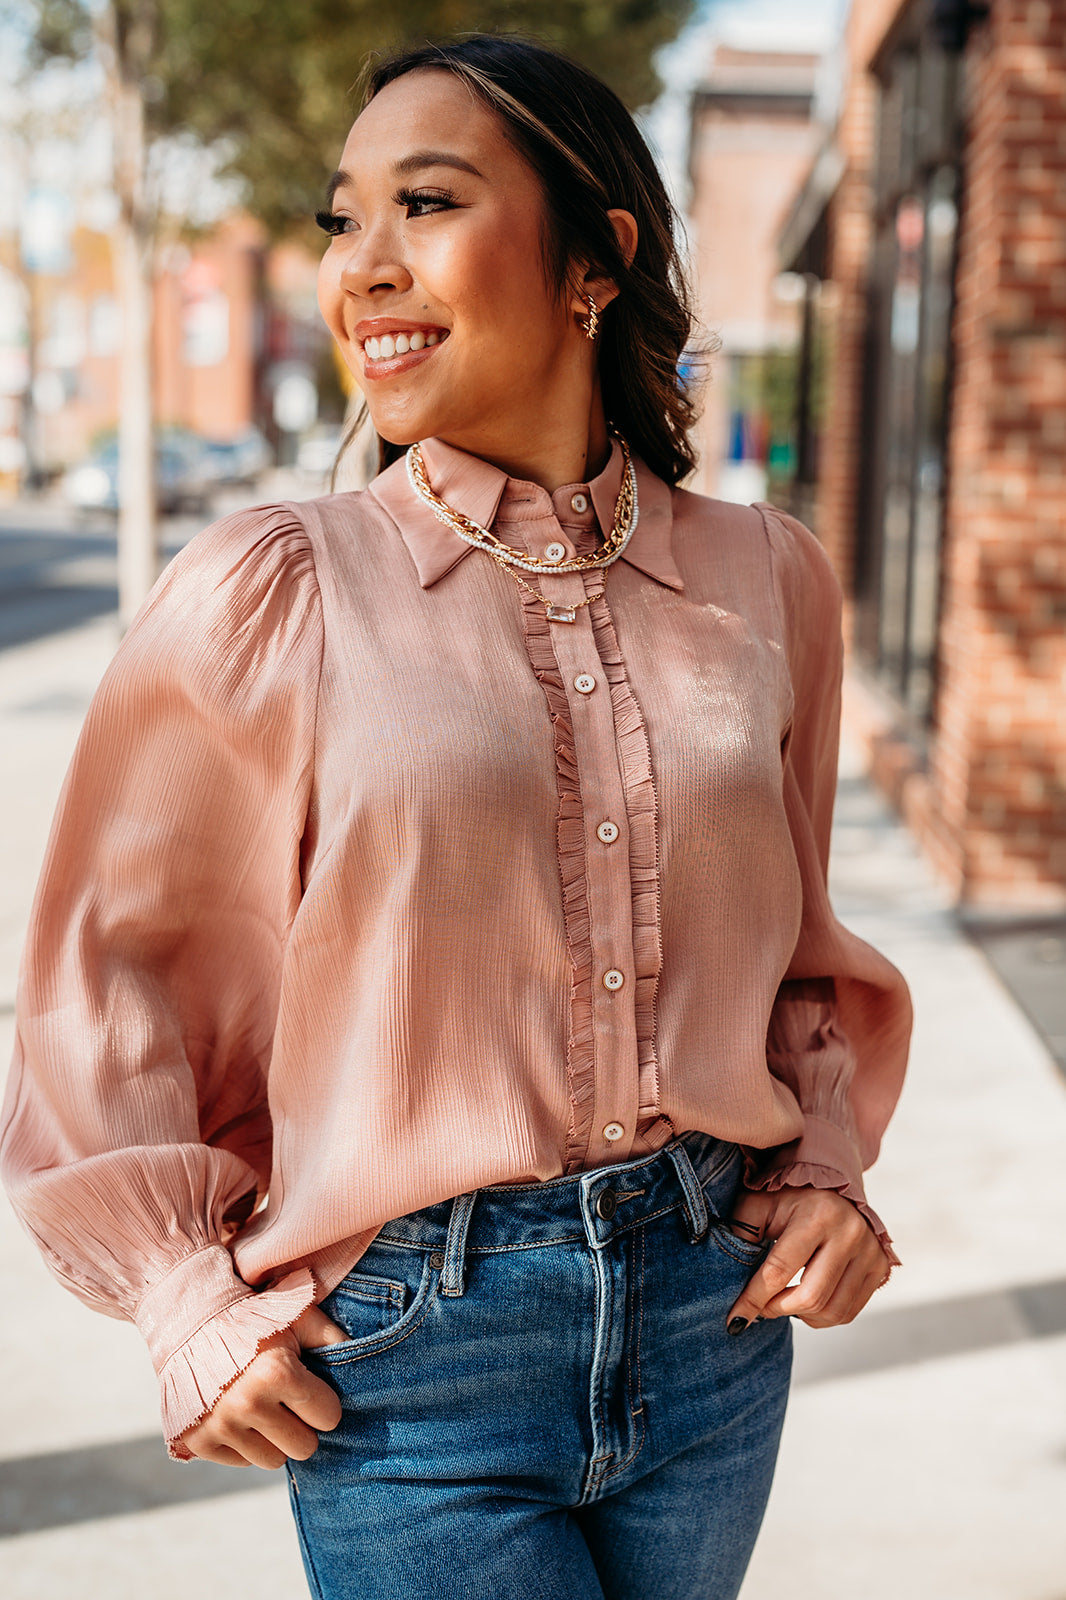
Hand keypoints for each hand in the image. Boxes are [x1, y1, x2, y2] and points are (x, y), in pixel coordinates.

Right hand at [179, 1304, 346, 1468]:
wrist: (193, 1320)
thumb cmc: (257, 1317)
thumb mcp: (299, 1315)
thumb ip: (333, 1338)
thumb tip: (364, 1361)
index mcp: (276, 1372)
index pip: (329, 1418)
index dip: (324, 1402)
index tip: (310, 1387)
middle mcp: (247, 1404)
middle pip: (304, 1448)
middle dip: (302, 1426)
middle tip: (287, 1400)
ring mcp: (219, 1425)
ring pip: (273, 1460)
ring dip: (274, 1439)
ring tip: (263, 1406)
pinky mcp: (198, 1442)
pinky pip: (242, 1461)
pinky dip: (245, 1443)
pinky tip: (239, 1412)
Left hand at [724, 1186, 889, 1333]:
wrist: (834, 1186)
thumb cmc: (790, 1198)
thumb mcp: (760, 1205)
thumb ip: (741, 1234)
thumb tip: (726, 1279)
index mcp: (817, 1215)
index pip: (780, 1270)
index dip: (754, 1299)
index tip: (734, 1319)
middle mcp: (850, 1234)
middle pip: (810, 1297)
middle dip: (777, 1309)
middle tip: (760, 1307)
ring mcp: (870, 1252)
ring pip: (831, 1311)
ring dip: (800, 1315)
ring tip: (782, 1301)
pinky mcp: (880, 1268)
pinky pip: (848, 1312)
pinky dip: (822, 1316)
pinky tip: (806, 1301)